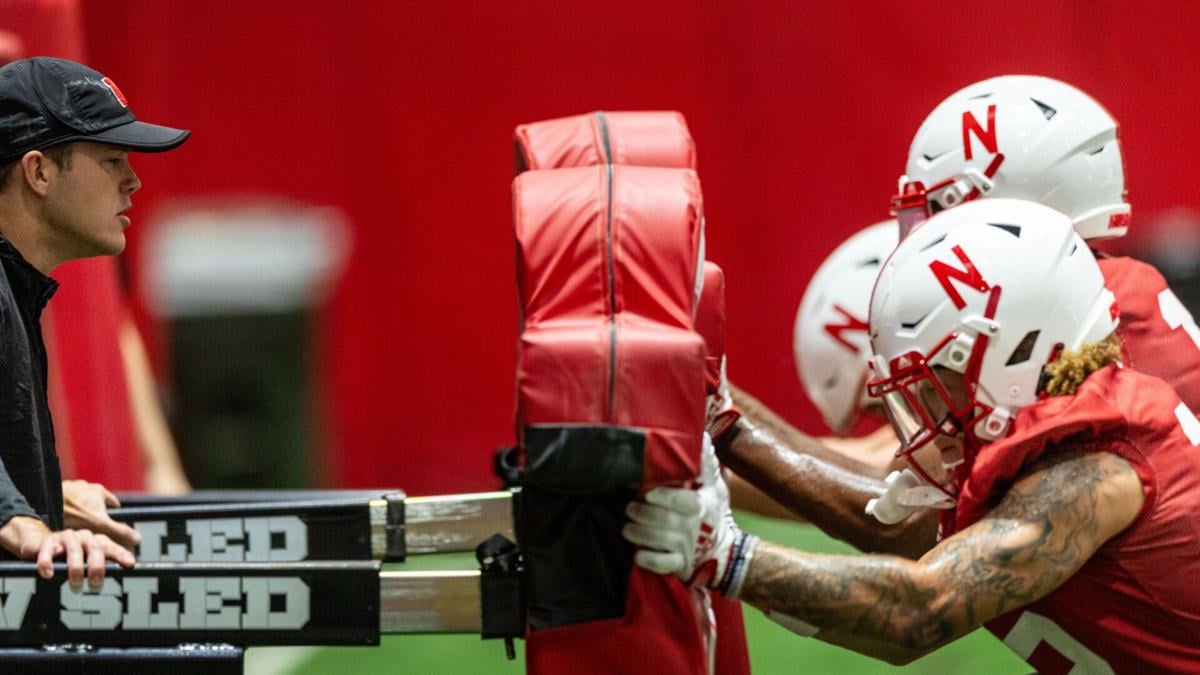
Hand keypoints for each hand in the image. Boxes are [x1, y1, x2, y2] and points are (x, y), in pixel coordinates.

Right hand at [0, 516, 134, 586]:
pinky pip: (47, 554)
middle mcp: (84, 537)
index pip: (111, 548)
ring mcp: (66, 538)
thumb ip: (103, 567)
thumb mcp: (88, 561)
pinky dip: (48, 564)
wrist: (41, 545)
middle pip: (95, 549)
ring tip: (76, 584)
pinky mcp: (47, 544)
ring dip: (76, 569)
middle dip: (97, 567)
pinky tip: (49, 575)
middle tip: (95, 584)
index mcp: (96, 541)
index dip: (121, 555)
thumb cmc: (71, 557)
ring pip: (74, 551)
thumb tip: (123, 572)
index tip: (130, 564)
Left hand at [62, 479, 141, 549]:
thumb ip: (120, 531)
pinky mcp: (54, 493)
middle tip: (89, 530)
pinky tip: (60, 523)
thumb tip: (137, 539)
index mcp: (99, 491)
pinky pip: (63, 503)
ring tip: (72, 527)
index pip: (113, 504)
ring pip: (79, 503)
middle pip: (95, 503)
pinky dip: (64, 511)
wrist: (42, 505)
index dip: (112, 517)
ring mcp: (69, 488)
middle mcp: (86, 486)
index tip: (109, 527)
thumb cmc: (73, 514)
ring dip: (78, 512)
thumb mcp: (100, 525)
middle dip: (94, 514)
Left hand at [623, 434, 752, 593]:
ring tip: (627, 527)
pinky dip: (647, 560)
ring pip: (658, 541)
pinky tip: (637, 554)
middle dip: (642, 514)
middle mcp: (694, 527)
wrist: (723, 552)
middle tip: (629, 507)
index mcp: (701, 505)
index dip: (664, 496)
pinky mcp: (680, 565)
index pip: (683, 501)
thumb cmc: (712, 513)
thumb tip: (699, 435)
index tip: (647, 491)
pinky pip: (661, 565)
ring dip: (638, 534)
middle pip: (664, 520)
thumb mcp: (714, 486)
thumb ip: (704, 463)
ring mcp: (687, 548)